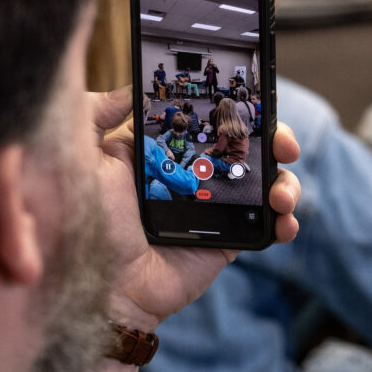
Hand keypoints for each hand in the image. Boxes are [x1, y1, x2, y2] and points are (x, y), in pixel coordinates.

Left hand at [92, 87, 299, 330]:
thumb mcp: (85, 155)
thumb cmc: (88, 219)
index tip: (259, 104)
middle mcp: (195, 174)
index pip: (212, 118)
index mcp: (166, 150)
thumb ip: (99, 112)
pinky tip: (285, 221)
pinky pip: (266, 227)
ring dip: (285, 181)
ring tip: (281, 195)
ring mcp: (216, 208)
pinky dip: (285, 221)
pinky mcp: (229, 240)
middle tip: (284, 145)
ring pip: (265, 183)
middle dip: (276, 138)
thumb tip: (132, 87)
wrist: (102, 284)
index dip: (240, 109)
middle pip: (248, 146)